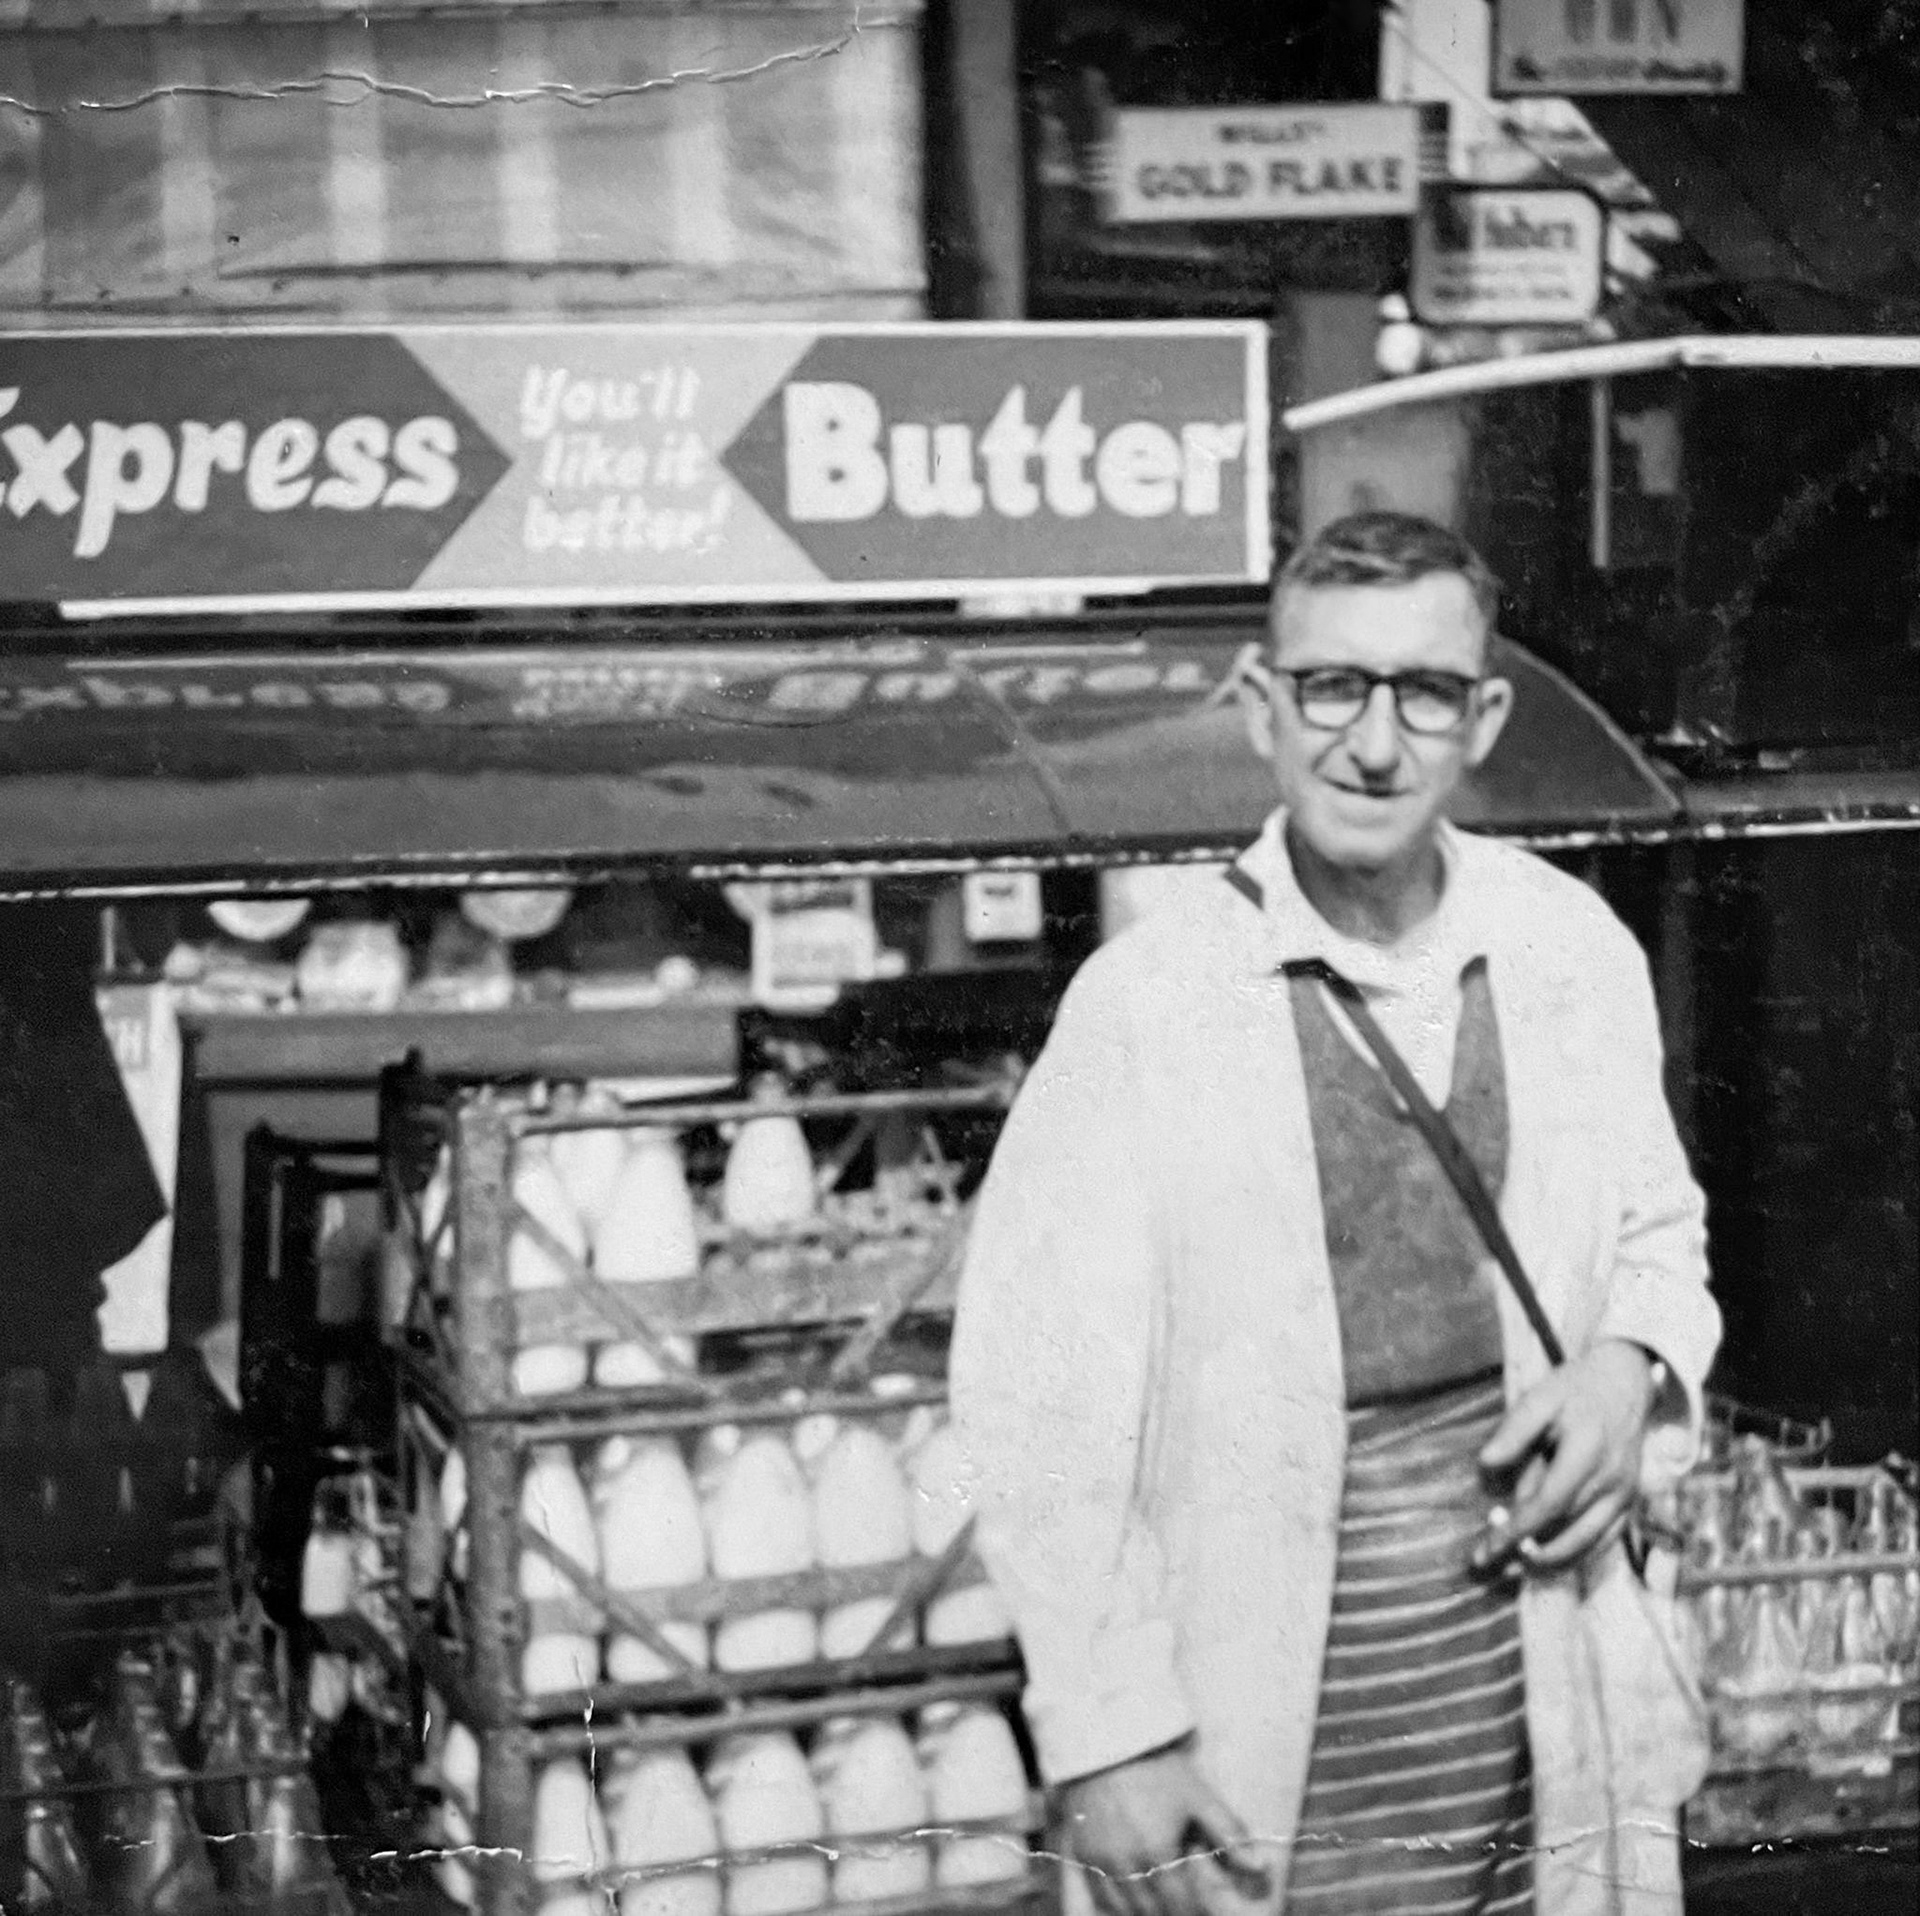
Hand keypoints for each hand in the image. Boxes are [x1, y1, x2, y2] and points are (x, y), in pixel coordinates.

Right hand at [1060, 1741, 1270, 1915]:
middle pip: (1152, 1910)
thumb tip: (1261, 1866)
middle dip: (1172, 1912)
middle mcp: (1125, 1863)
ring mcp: (1100, 1860)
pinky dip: (1118, 1905)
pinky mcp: (1082, 1852)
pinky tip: (1133, 1899)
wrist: (1107, 1741)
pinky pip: (1101, 1895)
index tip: (1205, 1910)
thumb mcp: (1198, 1794)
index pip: (1180, 1904)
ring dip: (1146, 1912)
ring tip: (1162, 1903)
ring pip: (1125, 1909)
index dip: (1196, 1912)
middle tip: (1185, 1905)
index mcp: (1156, 1851)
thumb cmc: (1156, 1768)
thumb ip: (1229, 1833)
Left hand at [1475, 1340, 1658, 1573]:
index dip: (1516, 1530)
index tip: (1486, 1549)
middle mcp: (1613, 1479)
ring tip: (1513, 1566)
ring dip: (1551, 1560)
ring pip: (1588, 1542)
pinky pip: (1604, 1539)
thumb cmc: (1576, 1389)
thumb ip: (1514, 1430)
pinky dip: (1577, 1554)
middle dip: (1526, 1551)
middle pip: (1566, 1528)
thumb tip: (1485, 1464)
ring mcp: (1626, 1494)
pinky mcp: (1630, 1501)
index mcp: (1588, 1451)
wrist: (1626, 1384)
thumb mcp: (1540, 1396)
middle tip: (1490, 1562)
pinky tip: (1548, 1559)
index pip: (1548, 1503)